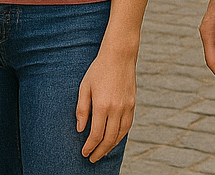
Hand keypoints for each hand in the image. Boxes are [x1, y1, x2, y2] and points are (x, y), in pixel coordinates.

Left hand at [76, 45, 137, 162]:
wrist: (119, 56)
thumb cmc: (98, 70)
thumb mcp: (84, 87)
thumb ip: (82, 109)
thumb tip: (80, 129)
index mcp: (102, 105)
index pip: (96, 134)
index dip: (90, 146)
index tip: (84, 152)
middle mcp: (116, 109)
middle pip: (109, 138)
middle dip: (100, 151)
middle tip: (92, 158)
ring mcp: (127, 107)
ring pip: (120, 135)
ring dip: (111, 146)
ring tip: (102, 152)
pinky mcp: (133, 105)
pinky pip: (127, 126)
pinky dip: (120, 136)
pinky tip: (114, 140)